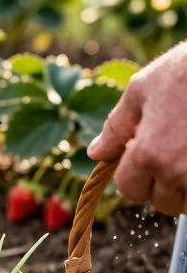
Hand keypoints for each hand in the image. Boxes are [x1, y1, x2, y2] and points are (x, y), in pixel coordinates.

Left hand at [88, 42, 186, 214]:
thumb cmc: (184, 71)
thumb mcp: (141, 91)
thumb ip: (115, 127)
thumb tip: (96, 153)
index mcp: (149, 153)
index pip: (129, 189)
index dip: (132, 175)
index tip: (144, 158)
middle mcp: (178, 171)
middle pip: (161, 201)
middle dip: (161, 183)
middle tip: (171, 153)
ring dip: (185, 187)